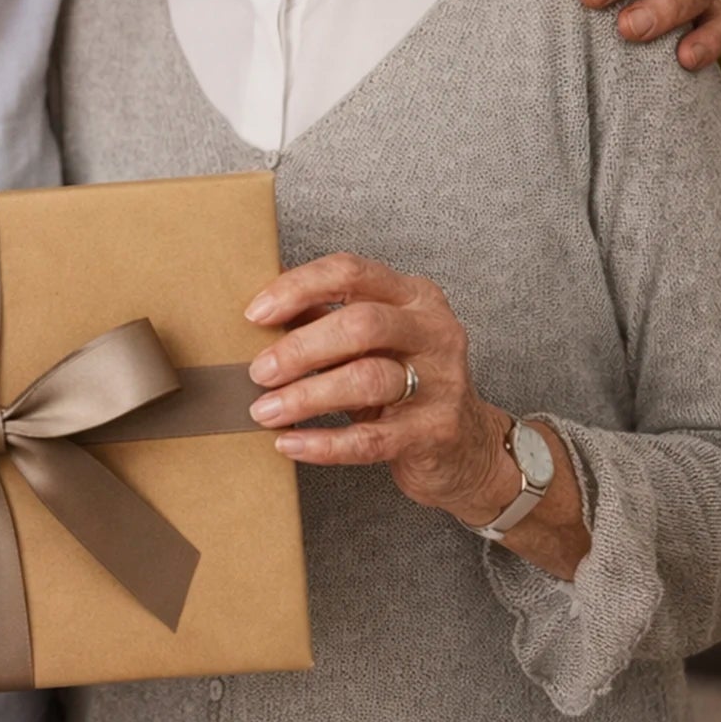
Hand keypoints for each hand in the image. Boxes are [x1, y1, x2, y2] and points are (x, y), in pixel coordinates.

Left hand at [243, 253, 515, 522]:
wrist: (465, 448)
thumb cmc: (403, 382)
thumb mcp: (370, 342)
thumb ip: (323, 318)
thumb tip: (257, 309)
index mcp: (412, 295)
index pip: (350, 273)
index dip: (298, 288)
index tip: (255, 314)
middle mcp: (433, 330)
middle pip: (361, 324)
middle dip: (300, 347)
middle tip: (257, 371)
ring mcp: (441, 381)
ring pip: (366, 380)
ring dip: (306, 396)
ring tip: (264, 411)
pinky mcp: (436, 432)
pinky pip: (371, 438)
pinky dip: (323, 443)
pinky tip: (289, 443)